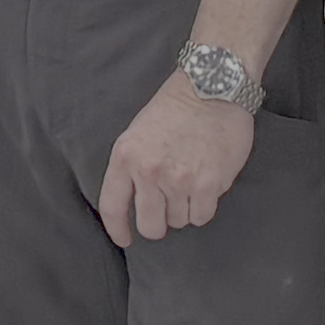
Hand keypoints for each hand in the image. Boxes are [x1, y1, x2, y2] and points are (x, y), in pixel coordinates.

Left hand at [99, 76, 253, 244]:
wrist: (212, 86)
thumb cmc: (176, 107)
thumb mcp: (138, 132)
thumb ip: (132, 166)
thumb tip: (135, 201)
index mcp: (126, 156)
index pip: (112, 207)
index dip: (118, 229)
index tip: (125, 239)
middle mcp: (149, 171)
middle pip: (150, 225)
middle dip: (158, 223)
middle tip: (166, 209)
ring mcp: (179, 180)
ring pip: (179, 221)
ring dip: (184, 208)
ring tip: (190, 180)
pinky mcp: (209, 184)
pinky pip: (202, 215)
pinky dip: (204, 206)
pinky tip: (206, 184)